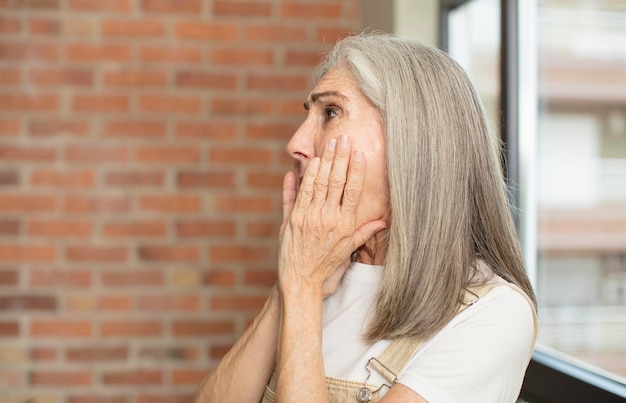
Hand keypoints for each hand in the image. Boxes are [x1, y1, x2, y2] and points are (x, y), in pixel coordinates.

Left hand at [278, 135, 386, 297]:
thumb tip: (383, 221)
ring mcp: (310, 218)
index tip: (359, 153)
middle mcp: (329, 219)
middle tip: (343, 138)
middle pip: (337, 182)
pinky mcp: (294, 219)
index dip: (356, 170)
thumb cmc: (326, 265)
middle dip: (341, 158)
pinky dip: (305, 178)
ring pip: (319, 184)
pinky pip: (300, 194)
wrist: (302, 280)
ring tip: (330, 145)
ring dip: (324, 162)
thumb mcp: (348, 249)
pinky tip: (310, 163)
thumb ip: (364, 232)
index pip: (353, 191)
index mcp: (345, 224)